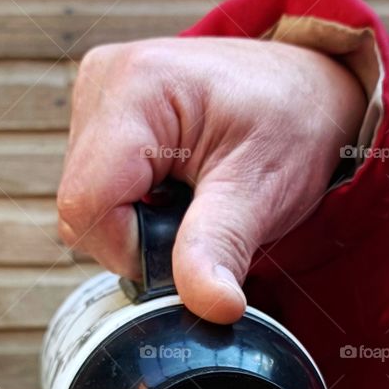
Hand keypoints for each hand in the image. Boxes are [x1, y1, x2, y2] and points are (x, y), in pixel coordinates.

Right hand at [57, 37, 365, 321]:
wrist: (307, 91)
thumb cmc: (292, 124)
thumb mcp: (263, 189)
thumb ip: (223, 246)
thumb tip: (212, 306)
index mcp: (136, 88)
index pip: (88, 205)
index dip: (132, 248)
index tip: (192, 245)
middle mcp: (102, 82)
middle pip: (81, 208)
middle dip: (138, 238)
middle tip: (201, 218)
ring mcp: (95, 96)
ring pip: (86, 205)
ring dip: (137, 224)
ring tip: (193, 198)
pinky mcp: (98, 116)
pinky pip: (95, 190)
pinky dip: (134, 207)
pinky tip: (174, 188)